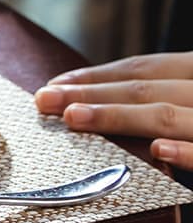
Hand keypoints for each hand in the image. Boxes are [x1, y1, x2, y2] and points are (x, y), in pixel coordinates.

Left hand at [34, 54, 192, 166]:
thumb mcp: (190, 95)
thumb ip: (165, 95)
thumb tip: (100, 103)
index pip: (143, 70)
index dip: (96, 77)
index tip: (54, 84)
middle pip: (144, 91)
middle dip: (90, 94)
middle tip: (44, 100)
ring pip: (167, 116)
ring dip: (118, 116)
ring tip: (74, 117)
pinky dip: (185, 152)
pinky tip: (158, 150)